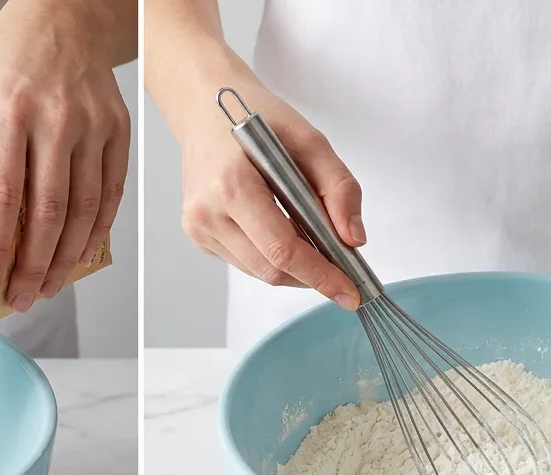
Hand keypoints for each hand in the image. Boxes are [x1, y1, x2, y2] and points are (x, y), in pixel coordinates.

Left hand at [0, 1, 130, 312]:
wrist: (63, 19)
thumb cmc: (3, 58)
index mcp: (6, 111)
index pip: (2, 194)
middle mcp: (54, 119)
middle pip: (48, 211)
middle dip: (34, 265)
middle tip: (19, 298)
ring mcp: (91, 126)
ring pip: (84, 209)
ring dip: (66, 258)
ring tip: (47, 288)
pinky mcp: (116, 131)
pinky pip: (111, 192)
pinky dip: (97, 231)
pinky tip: (80, 256)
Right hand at [173, 79, 360, 309]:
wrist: (205, 108)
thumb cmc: (256, 117)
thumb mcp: (309, 140)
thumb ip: (338, 187)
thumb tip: (353, 239)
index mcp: (231, 184)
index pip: (282, 249)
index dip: (320, 274)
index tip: (350, 292)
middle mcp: (207, 211)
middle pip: (270, 269)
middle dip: (312, 276)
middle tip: (343, 274)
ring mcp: (197, 226)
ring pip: (258, 271)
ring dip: (293, 269)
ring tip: (316, 249)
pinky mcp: (197, 234)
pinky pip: (244, 262)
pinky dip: (271, 257)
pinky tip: (282, 234)